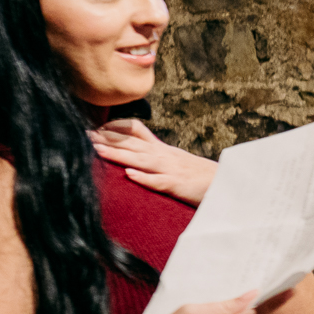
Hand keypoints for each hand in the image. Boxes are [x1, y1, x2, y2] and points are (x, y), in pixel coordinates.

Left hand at [89, 119, 217, 205]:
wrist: (230, 184)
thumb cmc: (203, 177)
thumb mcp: (178, 161)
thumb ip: (159, 157)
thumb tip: (138, 156)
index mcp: (164, 150)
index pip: (137, 131)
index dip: (115, 128)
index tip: (96, 128)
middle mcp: (165, 156)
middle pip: (132, 144)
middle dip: (107, 139)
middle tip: (83, 134)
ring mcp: (172, 170)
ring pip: (141, 160)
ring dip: (118, 154)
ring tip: (97, 150)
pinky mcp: (179, 185)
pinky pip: (159, 182)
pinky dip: (144, 178)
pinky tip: (129, 175)